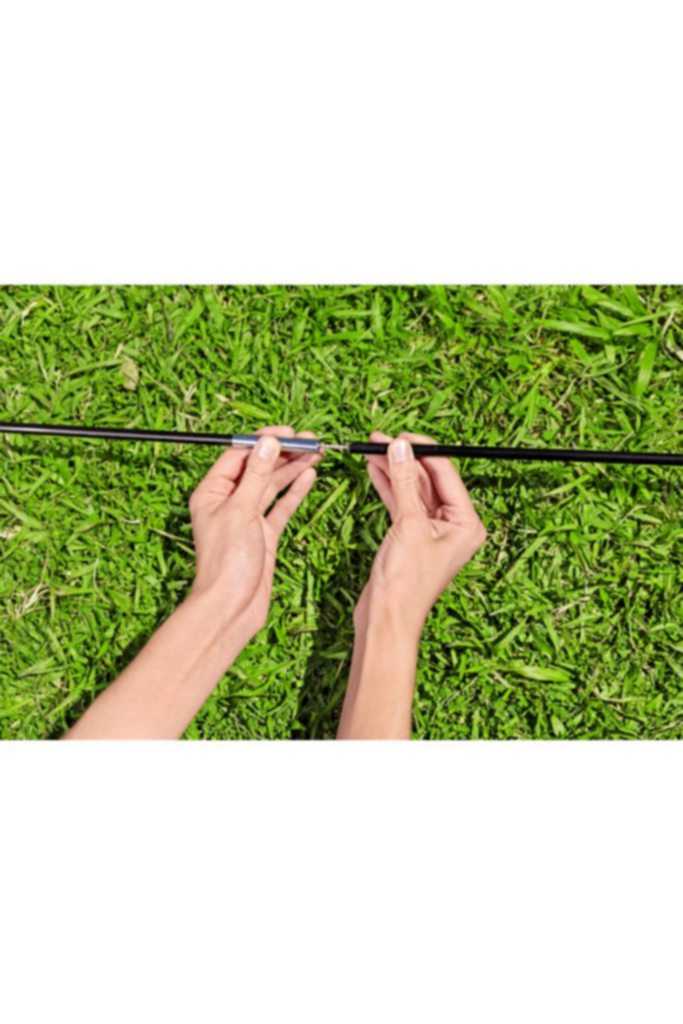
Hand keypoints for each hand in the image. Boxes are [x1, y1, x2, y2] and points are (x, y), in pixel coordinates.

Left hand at [189, 425, 319, 641]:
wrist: (232, 606)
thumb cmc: (226, 563)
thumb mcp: (241, 511)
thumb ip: (256, 475)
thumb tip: (267, 443)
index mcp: (212, 492)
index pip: (238, 455)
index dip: (263, 441)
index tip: (287, 433)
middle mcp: (229, 502)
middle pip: (258, 467)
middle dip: (283, 453)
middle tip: (310, 441)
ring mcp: (247, 517)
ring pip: (272, 484)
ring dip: (293, 468)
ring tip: (316, 453)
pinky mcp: (264, 533)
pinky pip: (281, 506)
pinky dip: (296, 491)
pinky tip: (309, 476)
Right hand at [357, 431, 486, 637]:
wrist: (386, 619)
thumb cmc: (406, 585)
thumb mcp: (408, 526)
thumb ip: (405, 483)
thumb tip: (400, 448)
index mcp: (467, 524)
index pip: (447, 474)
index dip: (424, 451)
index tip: (401, 436)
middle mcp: (454, 526)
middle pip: (430, 479)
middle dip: (405, 458)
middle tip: (382, 439)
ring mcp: (431, 531)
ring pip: (413, 490)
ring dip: (393, 470)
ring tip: (372, 450)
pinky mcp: (411, 536)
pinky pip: (402, 503)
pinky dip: (388, 487)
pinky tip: (375, 470)